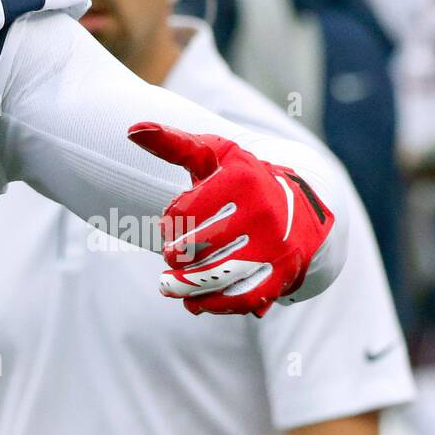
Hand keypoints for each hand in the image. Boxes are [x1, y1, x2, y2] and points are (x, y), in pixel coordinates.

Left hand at [127, 122, 334, 316]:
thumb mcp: (213, 155)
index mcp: (241, 178)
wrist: (301, 207)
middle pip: (199, 245)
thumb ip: (173, 143)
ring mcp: (275, 245)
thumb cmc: (243, 179)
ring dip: (186, 286)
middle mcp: (262, 212)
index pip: (185, 210)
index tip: (172, 222)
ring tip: (169, 286)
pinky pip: (244, 297)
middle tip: (169, 257)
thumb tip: (133, 129)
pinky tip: (196, 303)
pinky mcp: (282, 274)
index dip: (171, 221)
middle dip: (175, 255)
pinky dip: (215, 304)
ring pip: (219, 275)